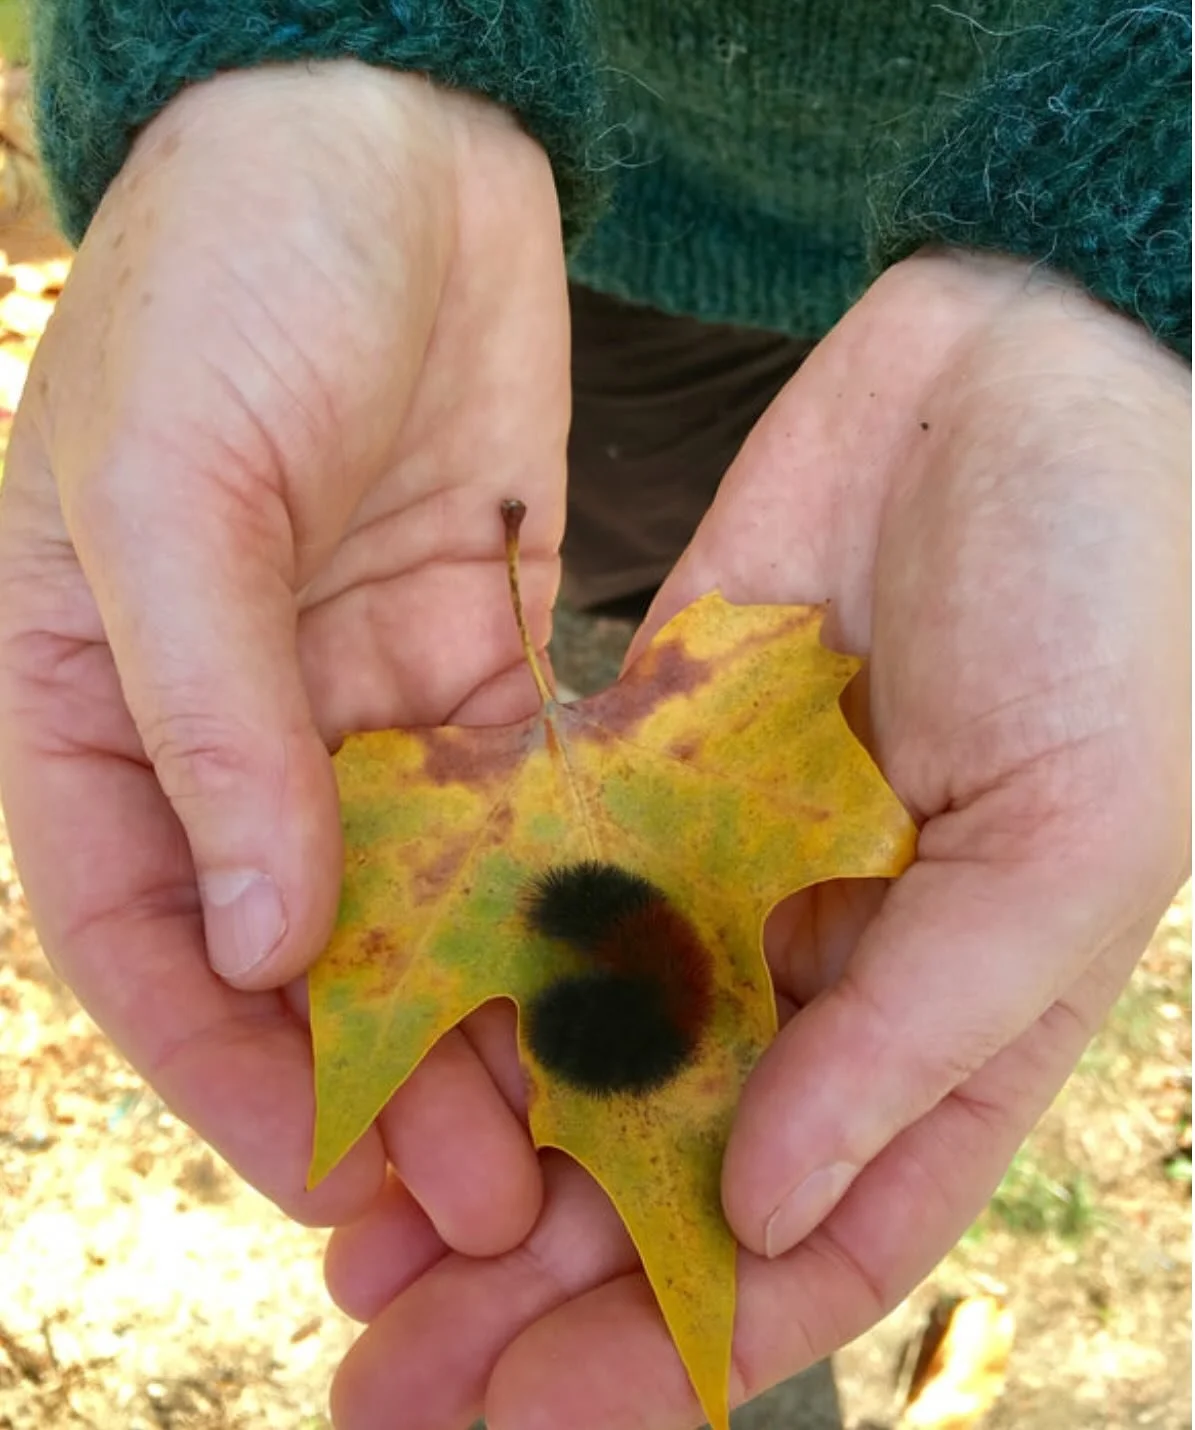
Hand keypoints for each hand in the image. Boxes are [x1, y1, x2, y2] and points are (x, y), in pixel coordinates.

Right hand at [0, 61, 567, 1242]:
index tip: (323, 1170)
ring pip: (420, 904)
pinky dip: (555, 902)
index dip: (222, 1067)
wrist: (387, 141)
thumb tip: (258, 943)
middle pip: (297, 947)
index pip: (135, 933)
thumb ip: (211, 722)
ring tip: (569, 1133)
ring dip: (485, 1016)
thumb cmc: (232, 276)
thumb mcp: (178, 486)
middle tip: (486, 1196)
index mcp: (92, 700)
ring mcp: (358, 701)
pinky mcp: (475, 663)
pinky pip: (515, 814)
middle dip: (380, 1076)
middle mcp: (228, 726)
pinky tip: (617, 983)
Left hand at [322, 251, 1189, 1427]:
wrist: (1034, 375)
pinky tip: (368, 1035)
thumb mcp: (1071, 840)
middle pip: (662, 1163)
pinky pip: (537, 874)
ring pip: (578, 1040)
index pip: (809, 1232)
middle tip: (394, 1377)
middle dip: (537, 1282)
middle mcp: (816, 959)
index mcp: (940, 1013)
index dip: (680, 1340)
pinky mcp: (643, 746)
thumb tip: (762, 1203)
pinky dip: (463, 961)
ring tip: (351, 1248)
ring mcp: (721, 854)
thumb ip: (922, 1029)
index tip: (537, 1420)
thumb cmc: (1116, 604)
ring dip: (474, 1147)